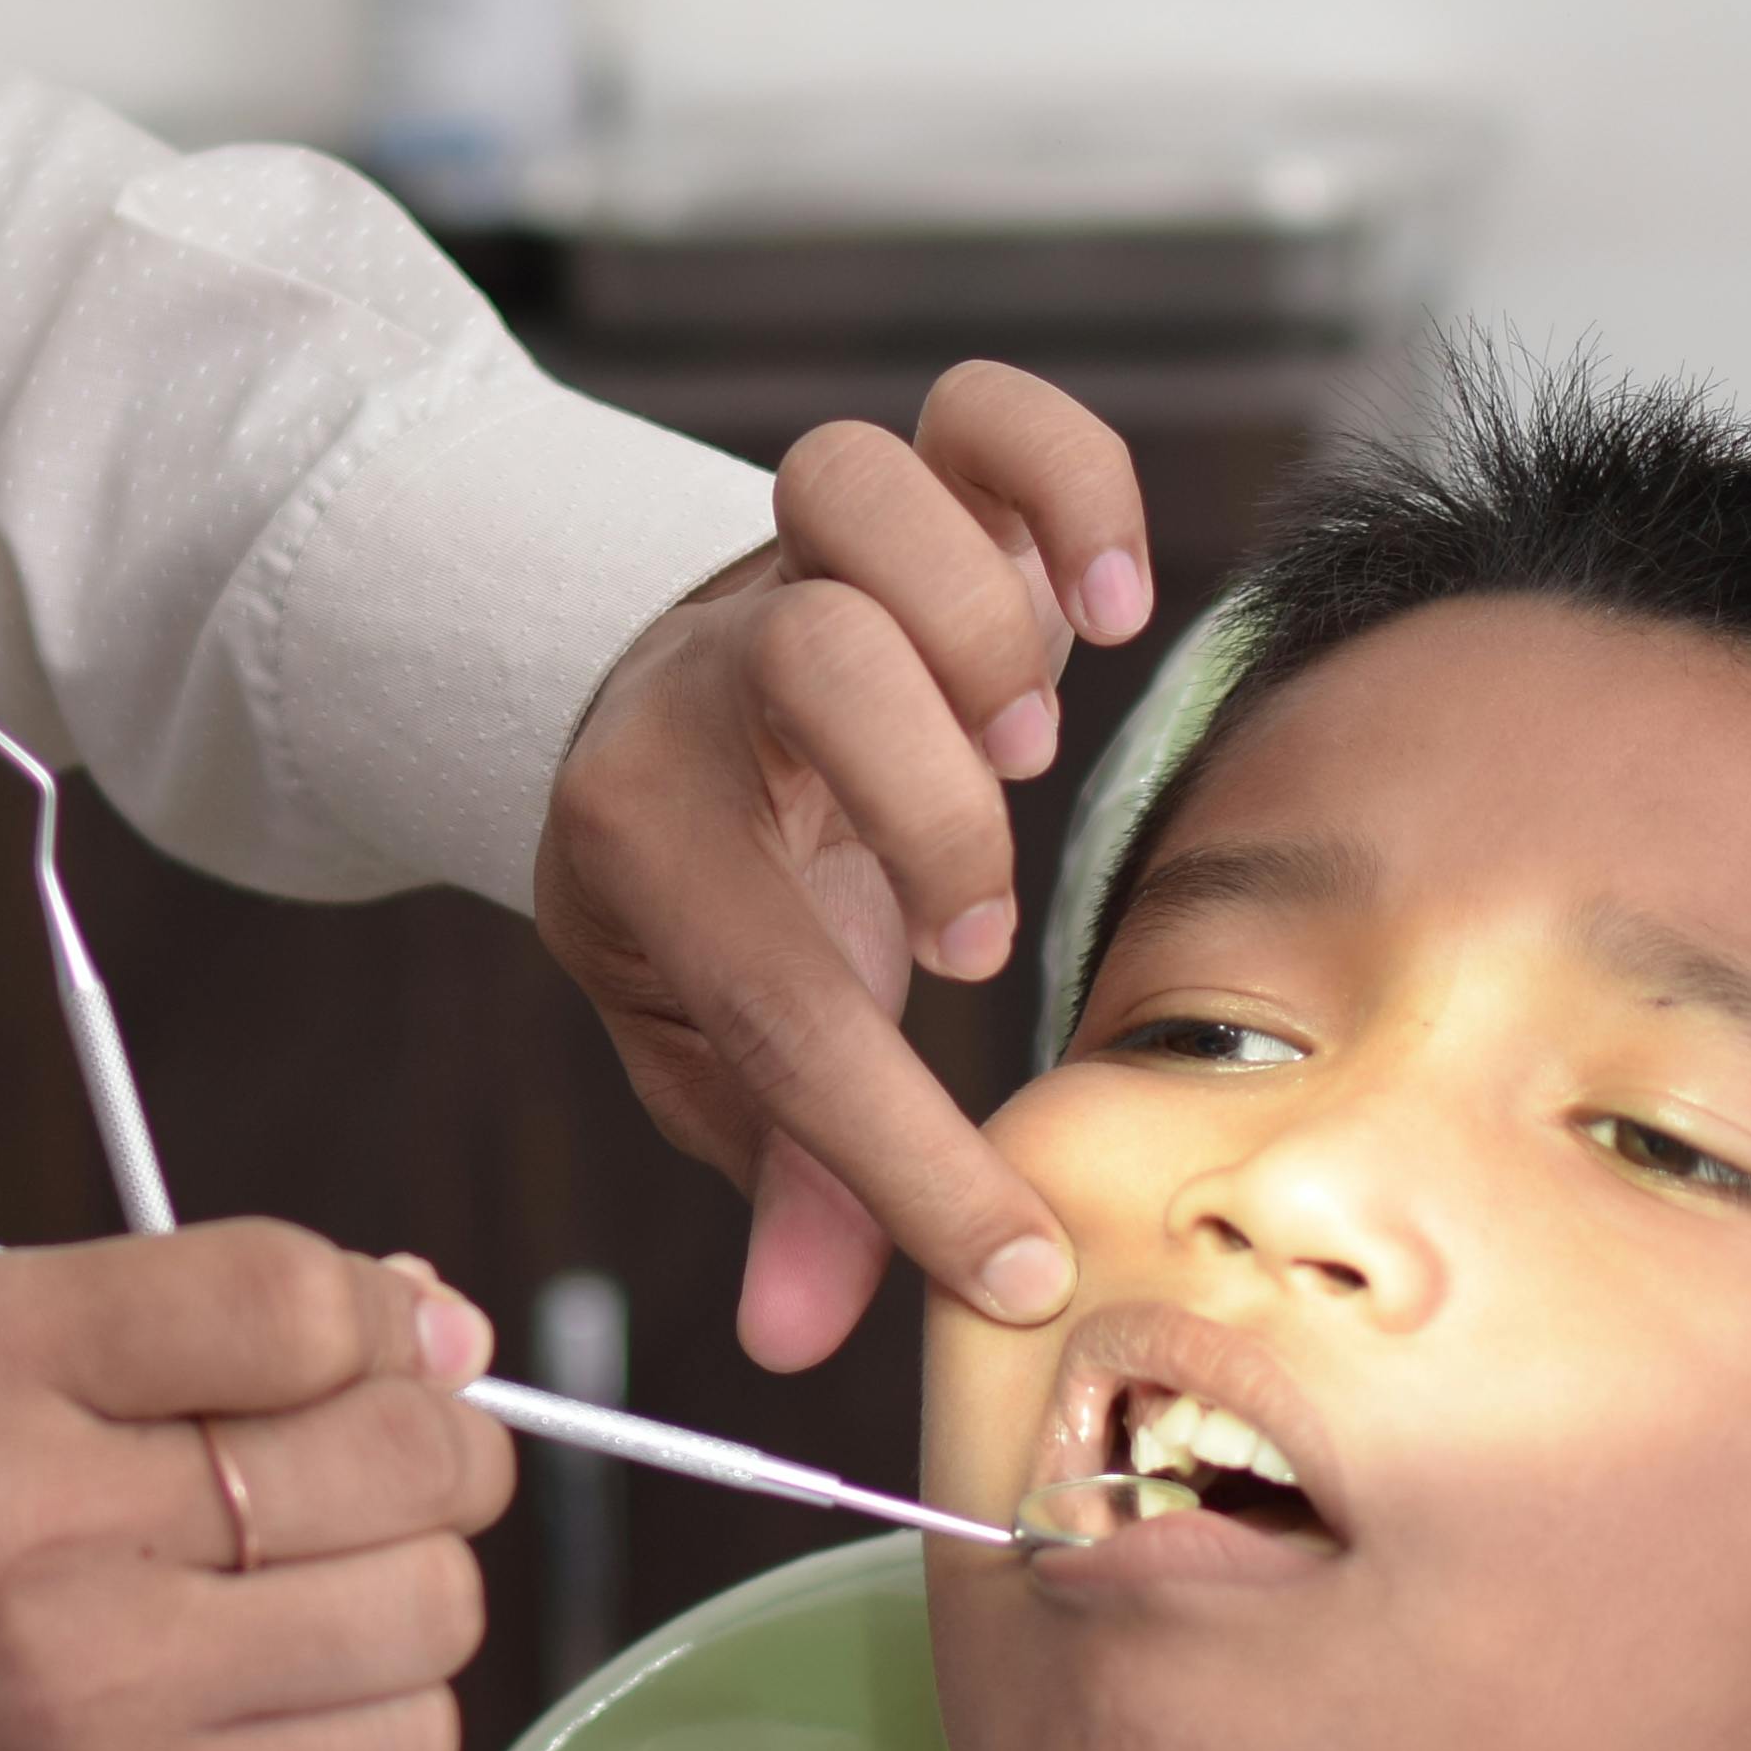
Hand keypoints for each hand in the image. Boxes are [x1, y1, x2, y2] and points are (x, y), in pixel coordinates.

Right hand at [0, 1225, 507, 1750]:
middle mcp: (37, 1519)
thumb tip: (419, 1308)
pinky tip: (299, 1696)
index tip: (396, 1340)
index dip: (386, 1314)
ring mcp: (99, 1690)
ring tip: (332, 1589)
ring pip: (425, 1609)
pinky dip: (380, 1718)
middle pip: (395, 1450)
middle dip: (440, 1447)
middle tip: (401, 1466)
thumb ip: (145, 1314)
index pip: (285, 1295)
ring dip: (415, 1591)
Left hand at [534, 360, 1153, 1372]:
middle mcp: (714, 676)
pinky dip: (1066, 483)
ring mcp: (807, 560)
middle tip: (967, 933)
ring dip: (980, 627)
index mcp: (642, 835)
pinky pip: (980, 409)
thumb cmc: (712, 894)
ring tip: (1021, 746)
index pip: (773, 999)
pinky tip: (1108, 601)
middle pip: (817, 658)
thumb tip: (805, 1341)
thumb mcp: (709, 1043)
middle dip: (928, 808)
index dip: (902, 1158)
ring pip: (859, 492)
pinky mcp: (911, 487)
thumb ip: (779, 1182)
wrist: (652, 706)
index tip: (1011, 1257)